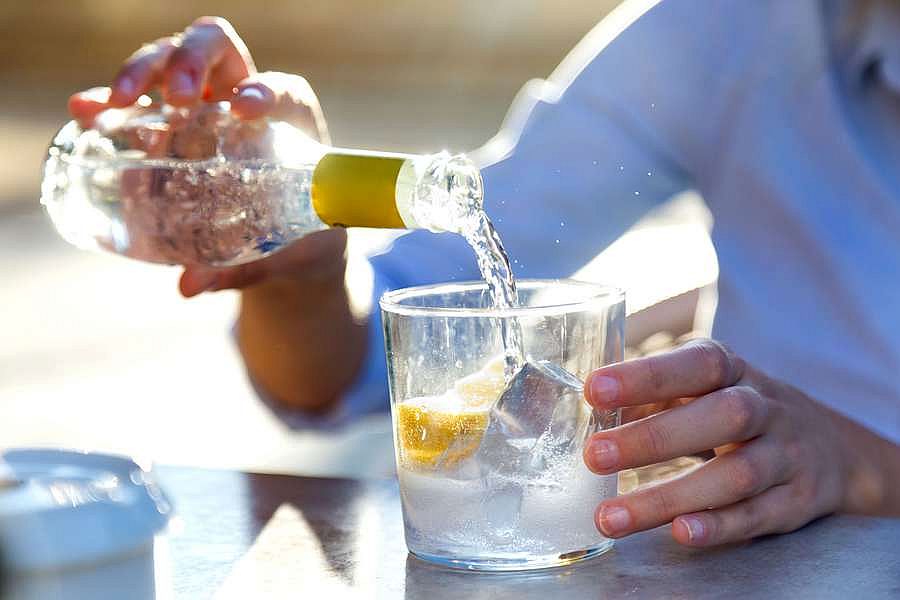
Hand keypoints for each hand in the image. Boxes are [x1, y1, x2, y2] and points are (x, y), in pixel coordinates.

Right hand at [64, 17, 364, 410]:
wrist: (289, 242)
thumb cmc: (299, 239)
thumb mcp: (281, 253)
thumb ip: (241, 266)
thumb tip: (188, 285)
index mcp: (291, 122)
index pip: (281, 89)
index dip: (264, 90)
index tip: (244, 108)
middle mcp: (245, 99)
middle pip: (218, 51)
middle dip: (192, 61)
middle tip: (177, 97)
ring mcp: (203, 106)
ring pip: (171, 61)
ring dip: (143, 71)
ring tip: (118, 101)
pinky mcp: (169, 124)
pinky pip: (137, 103)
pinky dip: (109, 102)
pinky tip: (84, 110)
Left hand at [582, 339, 897, 546]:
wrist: (833, 447)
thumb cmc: (739, 410)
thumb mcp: (702, 391)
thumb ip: (650, 399)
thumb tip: (591, 414)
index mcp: (732, 371)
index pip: (696, 364)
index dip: (646, 376)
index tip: (594, 389)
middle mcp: (765, 408)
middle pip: (721, 418)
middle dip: (653, 438)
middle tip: (593, 456)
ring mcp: (786, 456)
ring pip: (735, 475)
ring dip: (668, 497)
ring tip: (611, 516)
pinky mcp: (796, 502)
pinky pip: (758, 515)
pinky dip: (718, 526)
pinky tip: (678, 532)